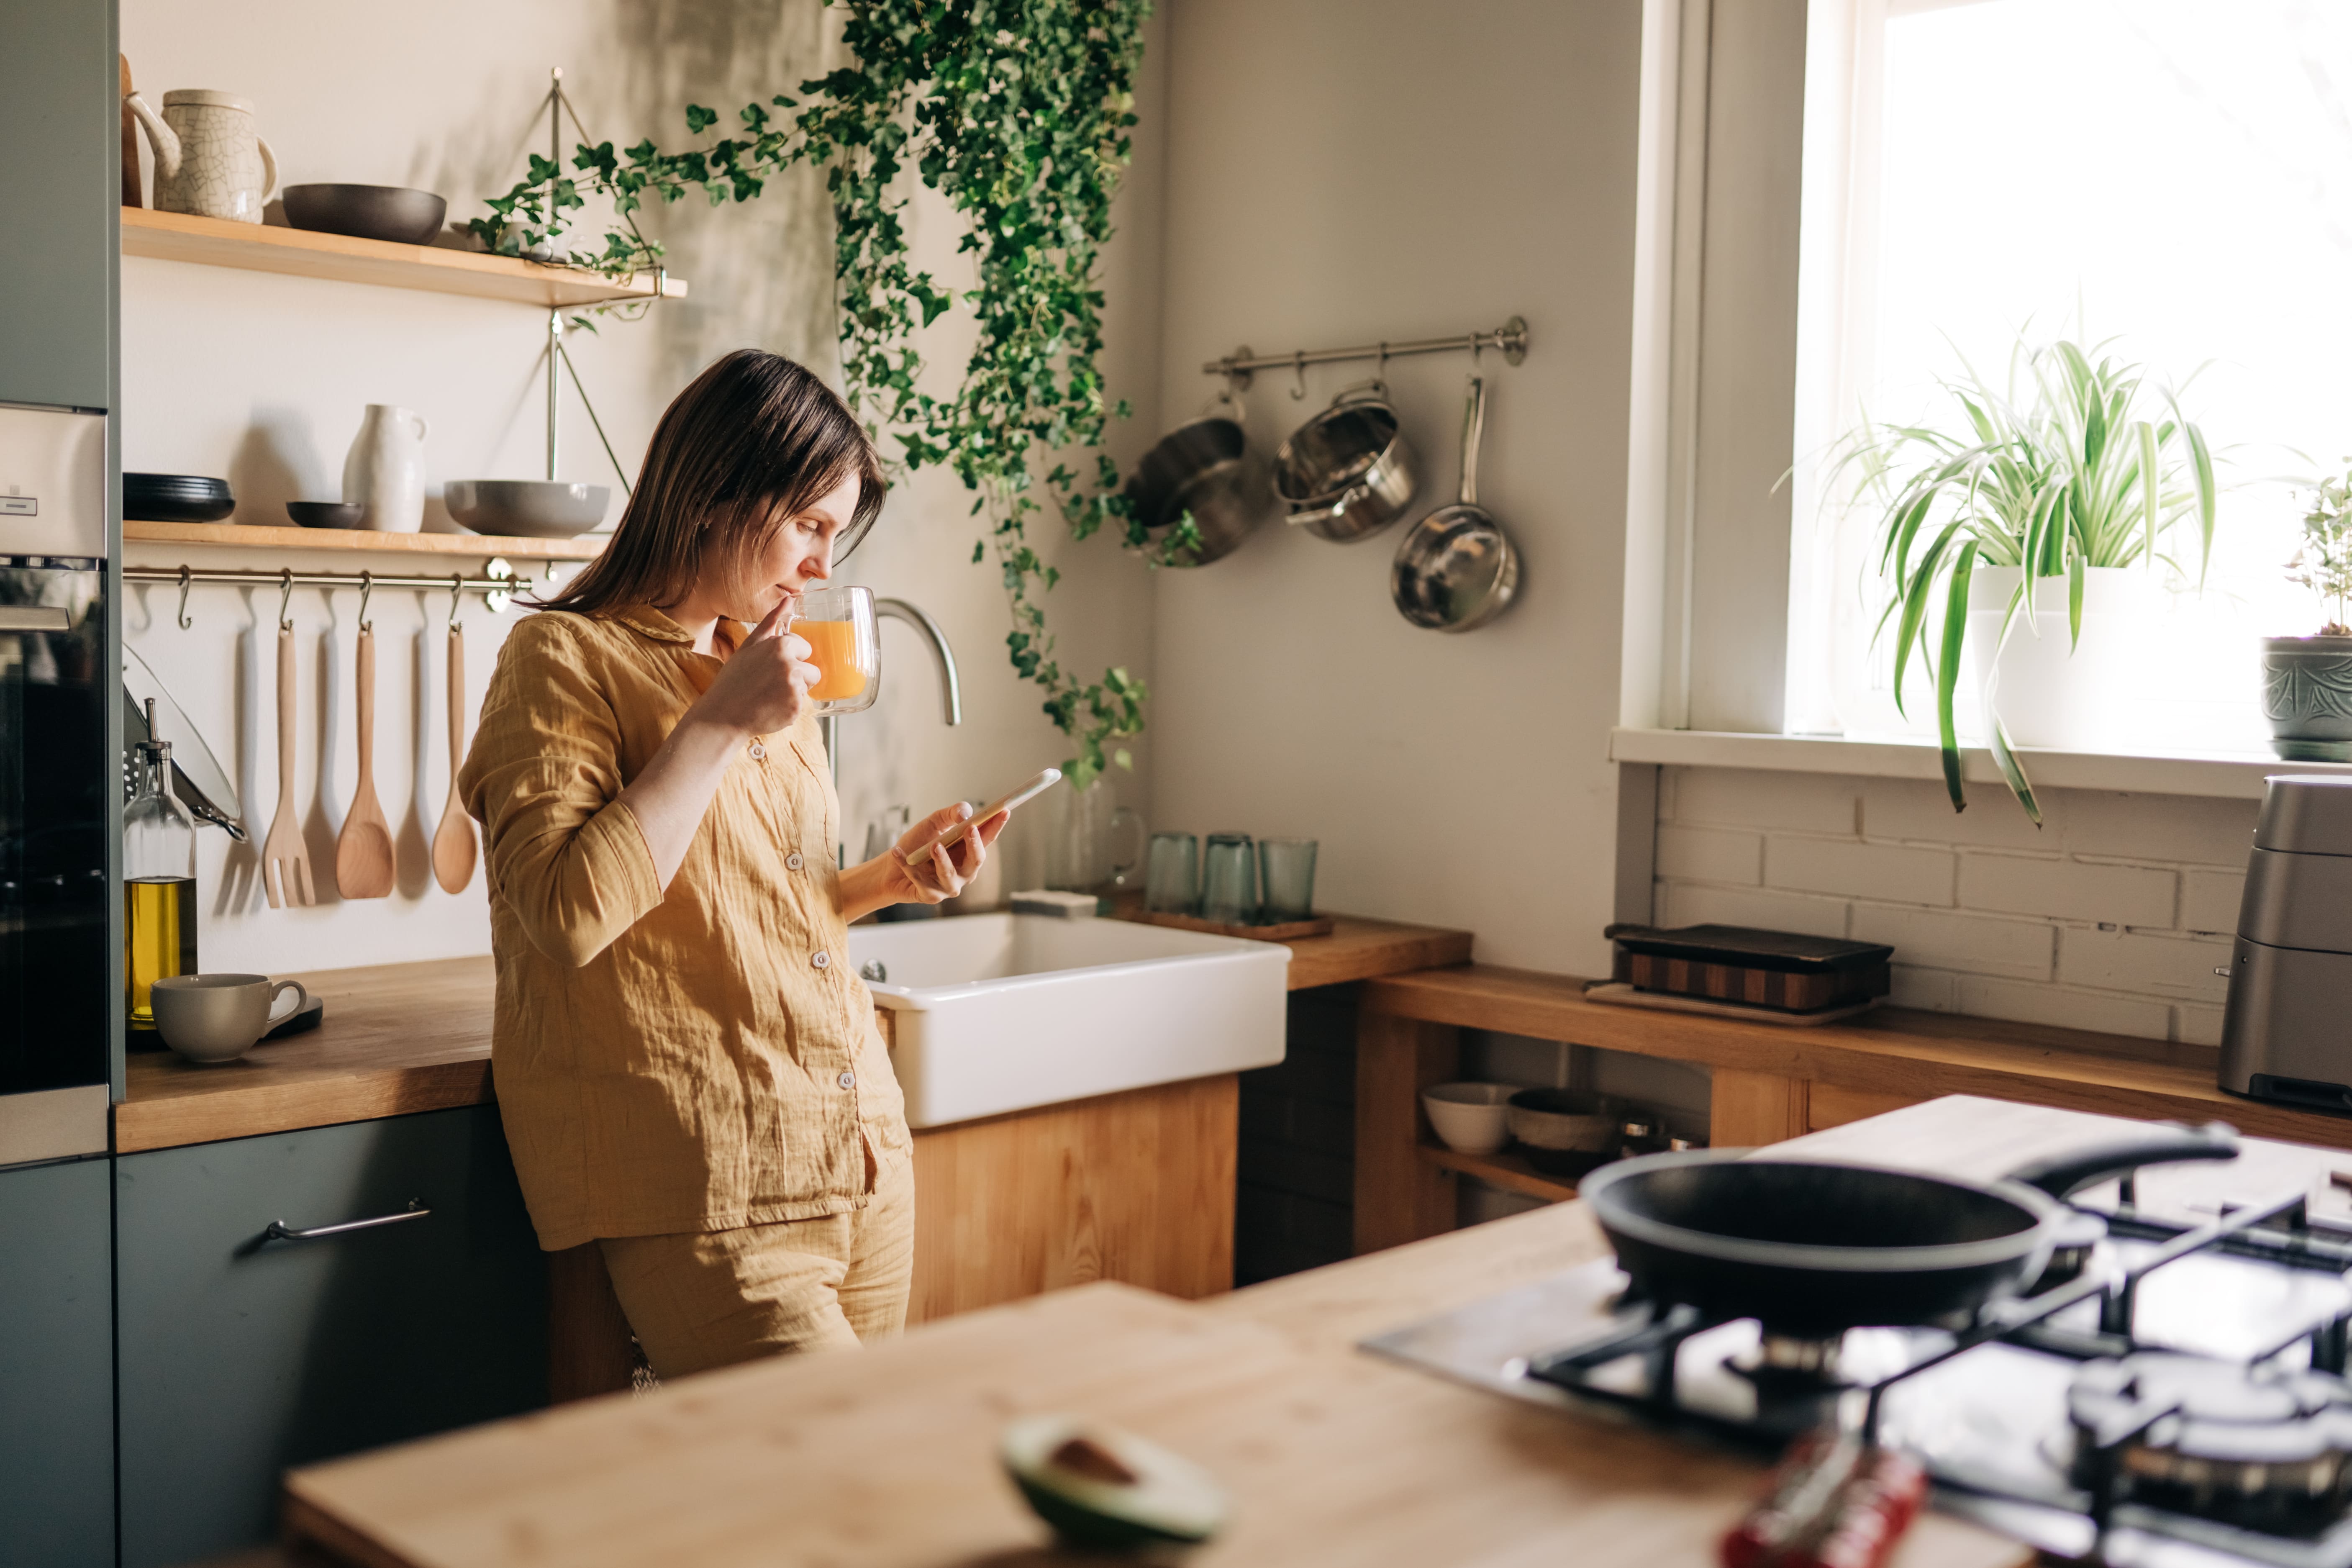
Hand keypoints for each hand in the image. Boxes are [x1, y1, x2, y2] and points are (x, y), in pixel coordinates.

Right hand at [684, 595, 814, 738]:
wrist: (722, 715)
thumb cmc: (734, 679)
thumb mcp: (750, 644)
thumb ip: (772, 621)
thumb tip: (789, 599)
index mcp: (780, 645)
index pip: (805, 648)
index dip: (790, 658)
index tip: (771, 666)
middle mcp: (790, 664)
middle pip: (812, 670)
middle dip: (797, 676)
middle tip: (771, 683)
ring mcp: (794, 687)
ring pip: (808, 687)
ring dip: (794, 692)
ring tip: (770, 696)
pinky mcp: (796, 708)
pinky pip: (802, 706)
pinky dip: (789, 709)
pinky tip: (770, 708)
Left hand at [880, 800, 1009, 905]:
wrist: (890, 868)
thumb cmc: (916, 845)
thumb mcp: (933, 824)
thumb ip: (949, 815)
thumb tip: (965, 812)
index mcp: (967, 852)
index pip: (986, 838)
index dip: (996, 825)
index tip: (1004, 810)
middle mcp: (963, 872)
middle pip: (976, 860)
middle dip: (975, 844)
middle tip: (970, 828)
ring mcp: (948, 886)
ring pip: (949, 874)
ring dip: (942, 859)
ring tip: (933, 846)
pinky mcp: (930, 895)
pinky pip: (920, 880)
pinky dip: (907, 865)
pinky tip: (898, 852)